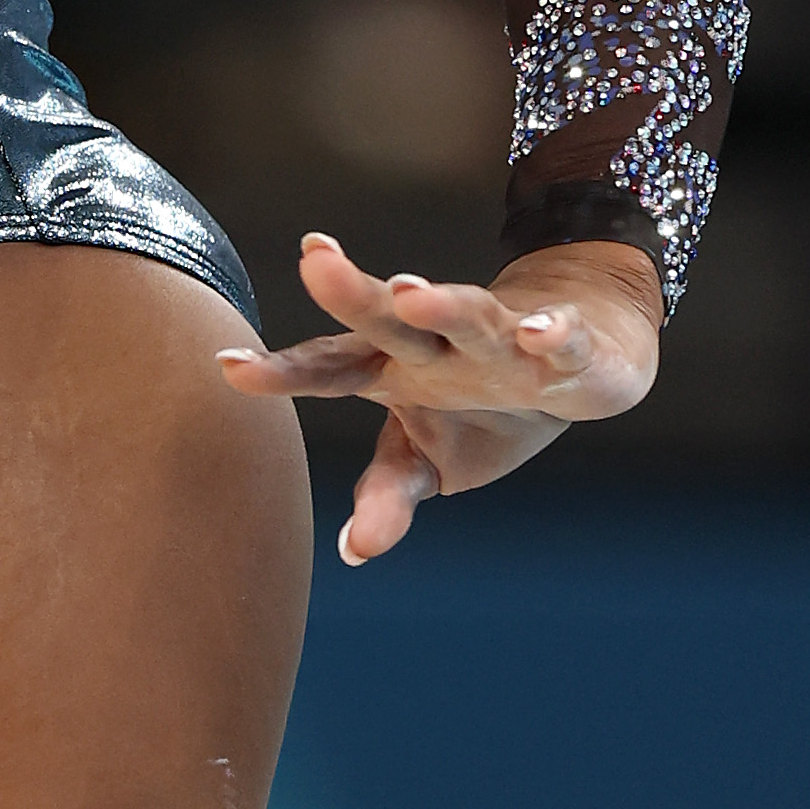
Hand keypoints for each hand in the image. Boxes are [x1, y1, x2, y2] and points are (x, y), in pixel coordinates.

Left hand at [231, 231, 661, 566]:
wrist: (581, 355)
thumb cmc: (480, 408)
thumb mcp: (424, 460)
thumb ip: (386, 495)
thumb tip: (354, 550)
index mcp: (391, 368)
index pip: (328, 367)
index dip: (283, 369)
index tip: (229, 365)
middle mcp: (438, 346)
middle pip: (388, 319)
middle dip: (353, 294)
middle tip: (316, 259)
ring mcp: (501, 340)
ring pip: (469, 314)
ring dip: (444, 304)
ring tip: (412, 292)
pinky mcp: (567, 348)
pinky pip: (558, 340)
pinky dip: (550, 334)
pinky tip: (539, 334)